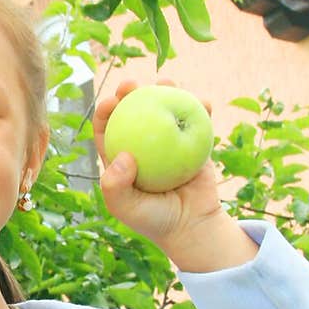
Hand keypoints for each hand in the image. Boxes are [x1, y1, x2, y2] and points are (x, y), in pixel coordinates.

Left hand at [93, 77, 223, 251]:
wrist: (191, 226)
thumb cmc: (153, 220)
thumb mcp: (125, 208)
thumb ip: (115, 186)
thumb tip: (123, 155)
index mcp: (120, 157)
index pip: (106, 128)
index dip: (104, 111)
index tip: (111, 101)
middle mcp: (142, 146)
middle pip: (133, 112)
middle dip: (129, 92)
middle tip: (133, 84)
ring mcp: (168, 143)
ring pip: (165, 111)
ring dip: (165, 91)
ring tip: (167, 82)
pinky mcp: (193, 144)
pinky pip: (197, 122)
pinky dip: (201, 109)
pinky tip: (203, 101)